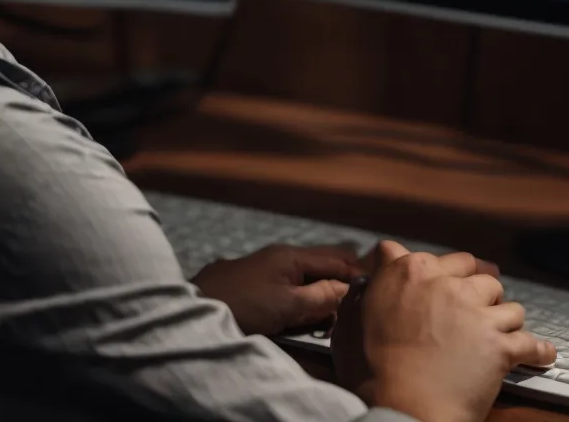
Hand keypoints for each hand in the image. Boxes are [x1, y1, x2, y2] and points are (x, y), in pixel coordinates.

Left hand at [192, 243, 361, 335]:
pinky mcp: (250, 284)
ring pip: (302, 279)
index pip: (336, 259)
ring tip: (328, 312)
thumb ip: (321, 297)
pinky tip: (299, 313)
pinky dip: (298, 298)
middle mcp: (278, 256)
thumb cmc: (243, 306)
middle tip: (352, 302)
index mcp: (290, 256)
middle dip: (337, 283)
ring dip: (317, 294)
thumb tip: (349, 289)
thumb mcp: (288, 305)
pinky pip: (284, 287)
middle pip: (319, 266)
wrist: (193, 310)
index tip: (375, 287)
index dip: (356, 273)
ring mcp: (262, 269)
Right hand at [331, 242, 555, 421]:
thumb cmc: (370, 374)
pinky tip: (542, 354)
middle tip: (480, 296)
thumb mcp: (348, 326)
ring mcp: (476, 313)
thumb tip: (364, 286)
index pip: (422, 255)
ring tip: (504, 329)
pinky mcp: (499, 345)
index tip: (432, 275)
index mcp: (407, 274)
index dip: (427, 268)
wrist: (402, 408)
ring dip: (505, 316)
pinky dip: (538, 350)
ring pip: (506, 302)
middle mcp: (445, 285)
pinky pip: (530, 342)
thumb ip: (359, 298)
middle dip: (477, 283)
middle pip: (474, 271)